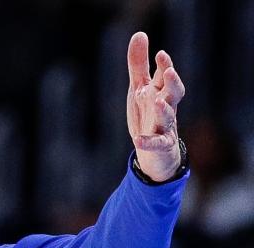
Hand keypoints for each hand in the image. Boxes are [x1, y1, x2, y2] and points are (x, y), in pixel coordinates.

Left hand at [126, 32, 185, 181]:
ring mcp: (165, 127)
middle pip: (174, 94)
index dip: (165, 66)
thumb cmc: (147, 114)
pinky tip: (137, 140)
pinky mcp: (160, 145)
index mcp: (161, 92)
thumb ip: (139, 64)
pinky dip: (148, 141)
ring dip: (165, 109)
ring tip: (158, 101)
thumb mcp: (139, 87)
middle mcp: (166, 108)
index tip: (160, 53)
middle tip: (170, 72)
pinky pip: (156, 143)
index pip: (166, 77)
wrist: (154, 151)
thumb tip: (140, 34)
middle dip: (173, 83)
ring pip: (168, 117)